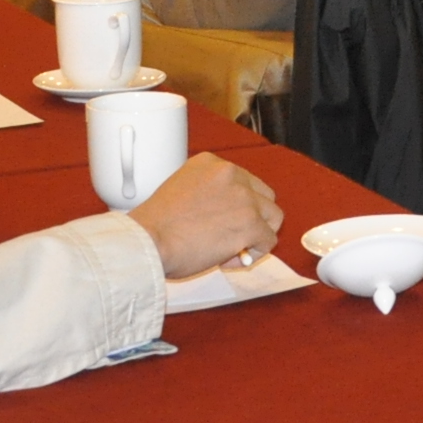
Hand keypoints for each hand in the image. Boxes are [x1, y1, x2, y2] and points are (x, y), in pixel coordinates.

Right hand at [126, 153, 283, 278]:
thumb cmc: (155, 225)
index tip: (222, 220)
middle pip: (263, 196)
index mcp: (211, 163)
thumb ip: (208, 194)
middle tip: (233, 236)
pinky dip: (254, 254)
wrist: (149, 240)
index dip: (236, 205)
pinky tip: (230, 258)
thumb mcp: (180, 189)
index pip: (243, 181)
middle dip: (254, 217)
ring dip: (258, 235)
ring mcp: (243, 198)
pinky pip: (268, 242)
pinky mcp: (251, 223)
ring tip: (235, 248)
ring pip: (273, 217)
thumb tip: (226, 216)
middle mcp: (231, 174)